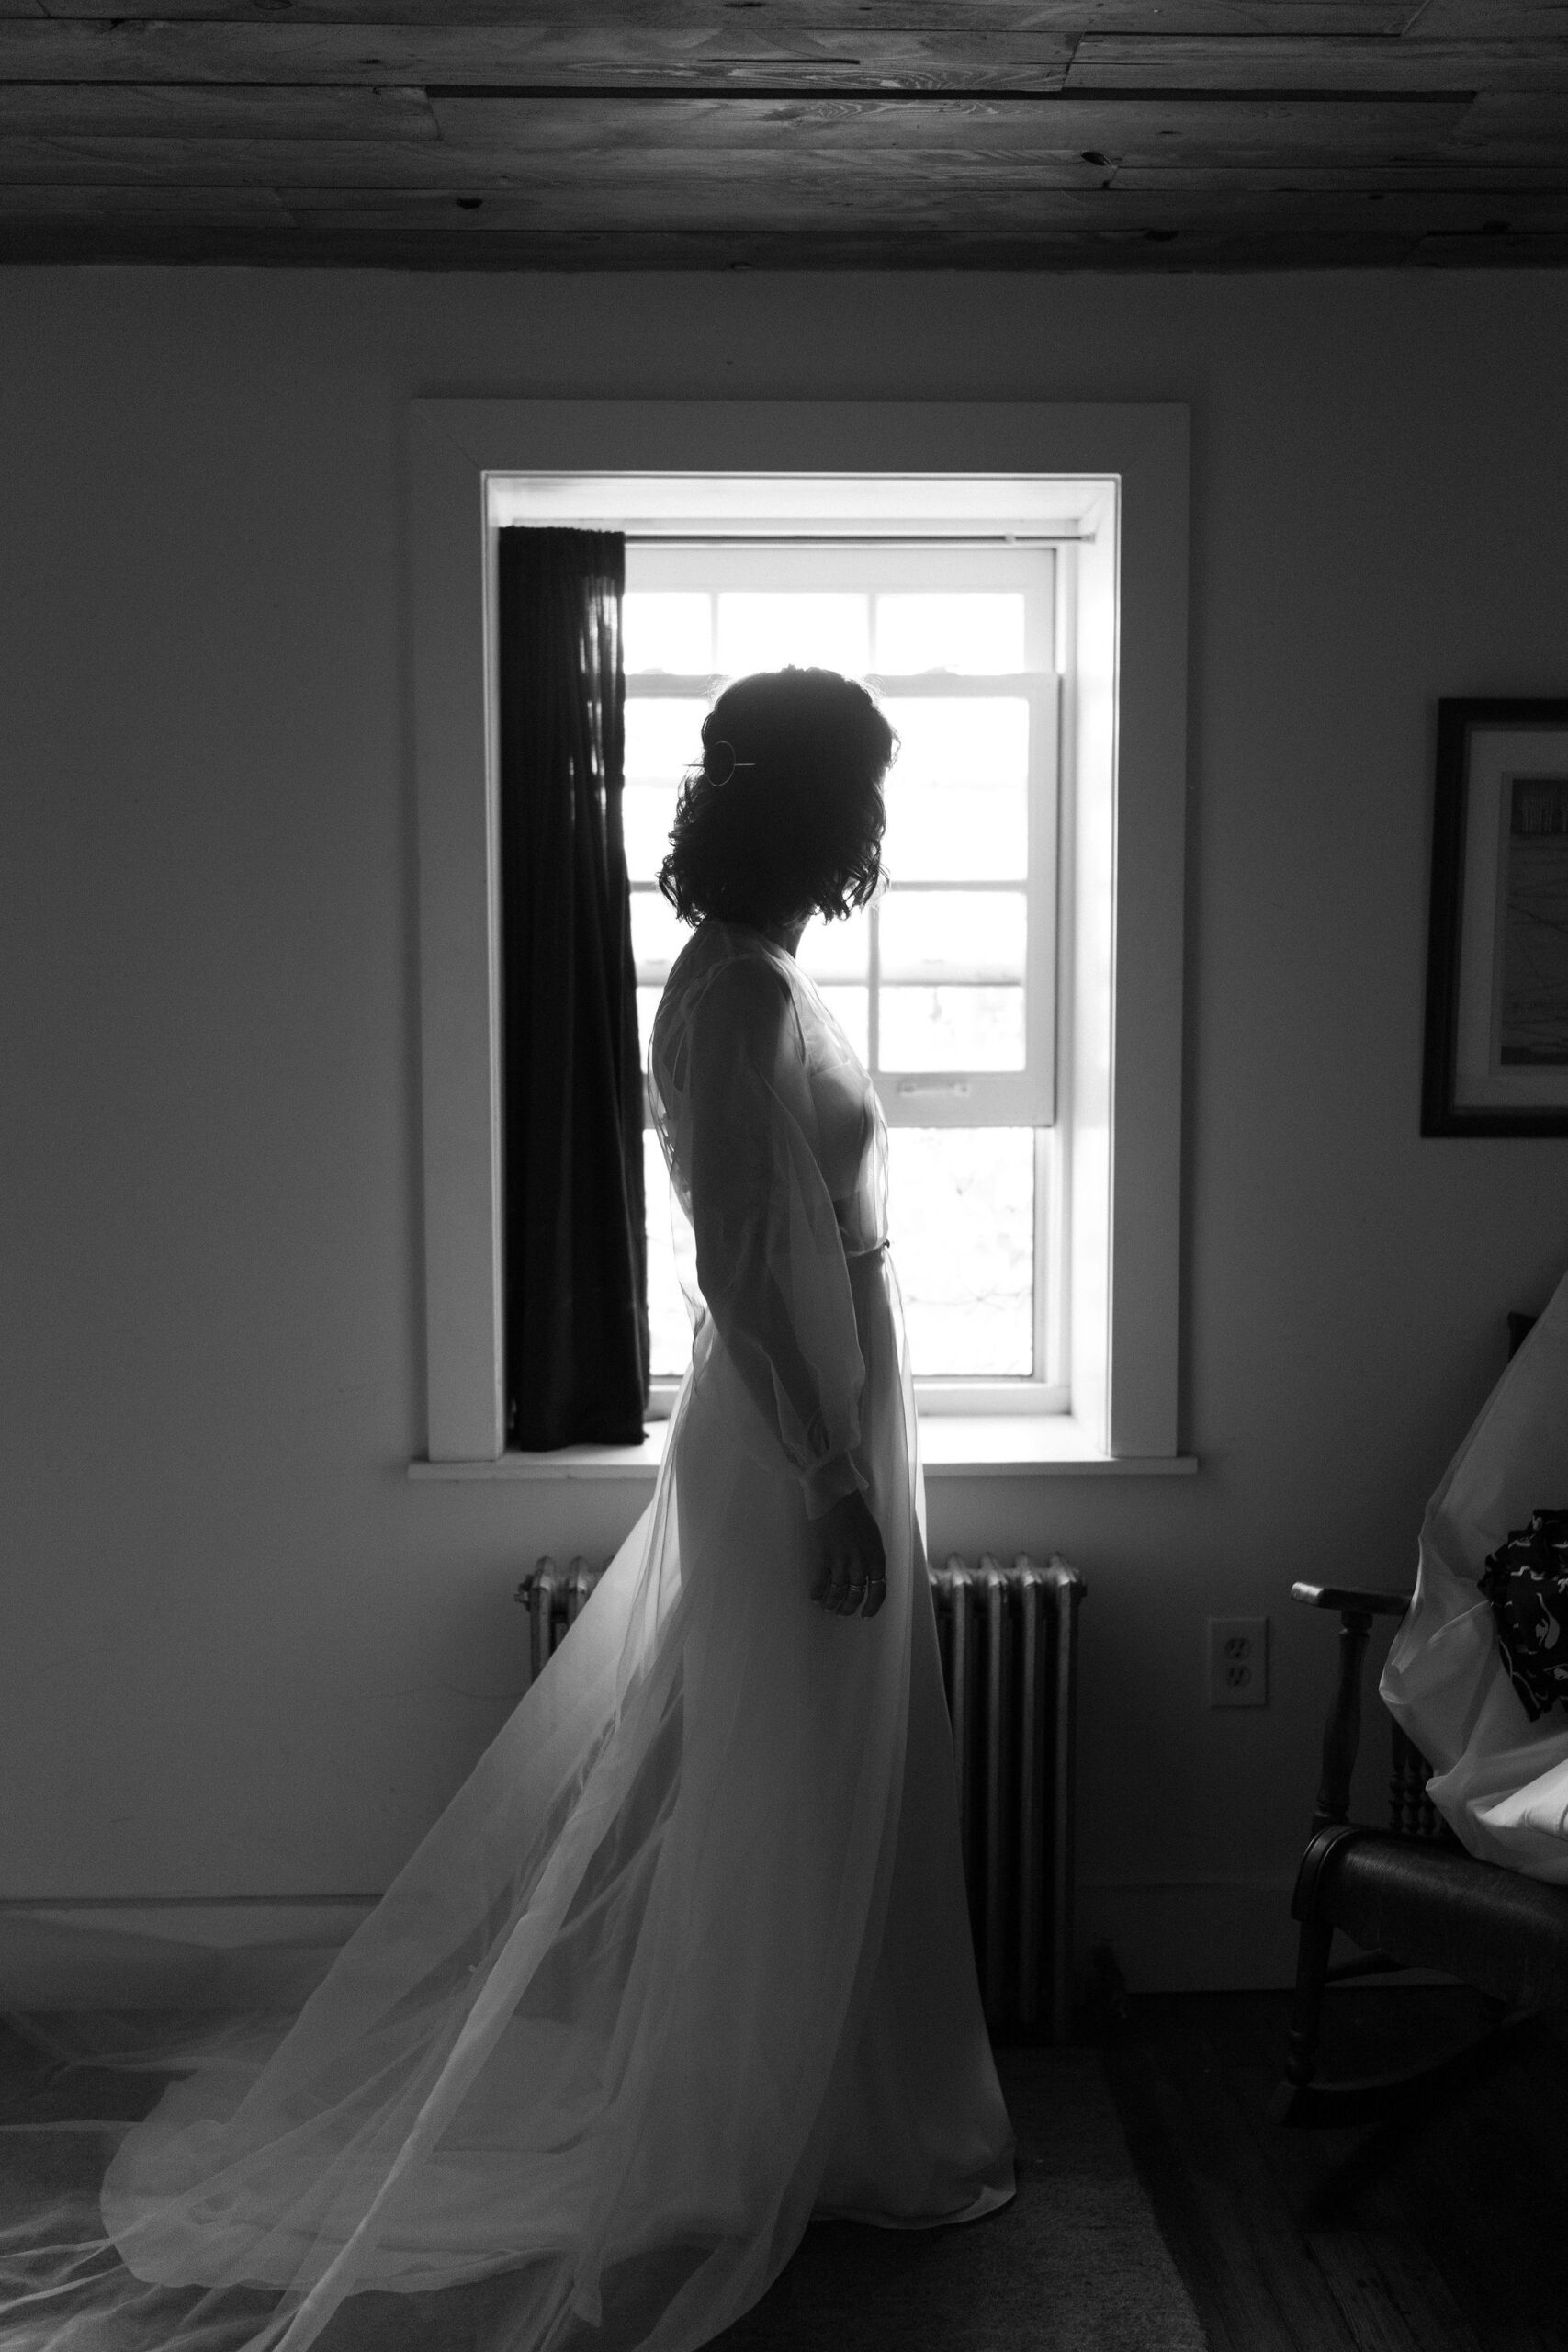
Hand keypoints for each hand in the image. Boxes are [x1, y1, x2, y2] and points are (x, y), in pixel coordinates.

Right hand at [810, 1492, 886, 1618]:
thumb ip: (873, 1559)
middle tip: (841, 1612)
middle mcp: (861, 1562)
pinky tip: (815, 1597)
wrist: (837, 1497)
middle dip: (848, 1607)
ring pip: (838, 1592)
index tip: (864, 1615)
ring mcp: (842, 1559)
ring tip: (827, 1607)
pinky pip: (821, 1581)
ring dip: (832, 1603)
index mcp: (877, 1557)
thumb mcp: (873, 1538)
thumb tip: (869, 1579)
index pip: (879, 1591)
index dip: (872, 1607)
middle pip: (856, 1595)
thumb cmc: (857, 1515)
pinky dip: (817, 1592)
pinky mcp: (825, 1555)